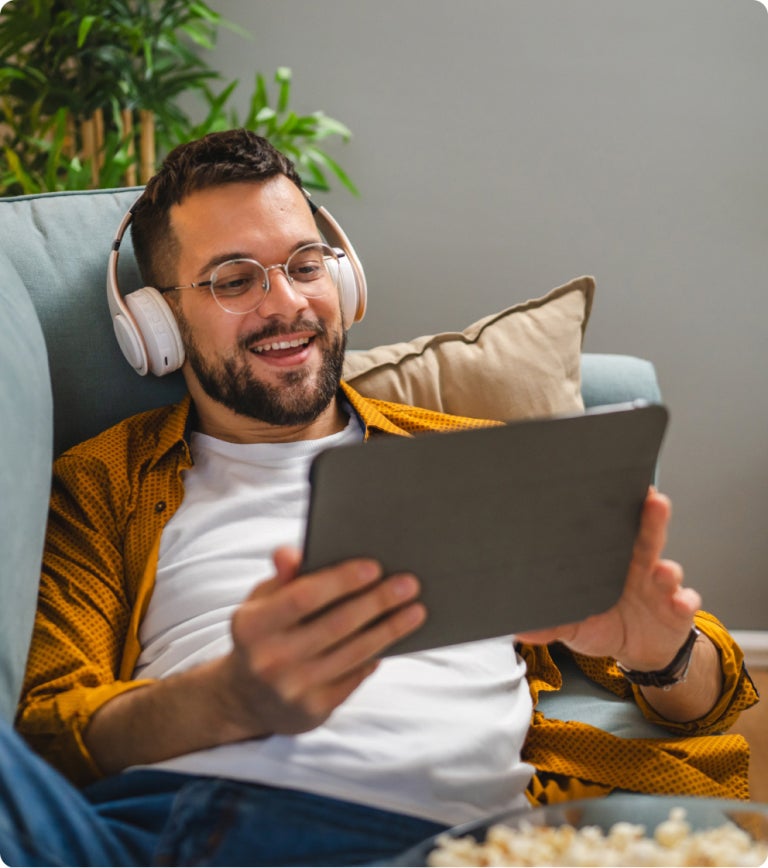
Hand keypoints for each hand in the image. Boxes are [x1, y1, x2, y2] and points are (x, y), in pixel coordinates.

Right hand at [216, 547, 425, 737]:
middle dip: (377, 602)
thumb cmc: (264, 634)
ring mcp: (291, 688)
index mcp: (252, 625)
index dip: (340, 581)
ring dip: (389, 629)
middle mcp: (269, 659)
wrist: (247, 698)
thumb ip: (283, 576)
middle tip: (409, 584)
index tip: (375, 567)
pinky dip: (377, 654)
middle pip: (336, 624)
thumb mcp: (263, 602)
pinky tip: (396, 637)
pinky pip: (355, 676)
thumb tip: (290, 553)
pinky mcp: (313, 710)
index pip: (303, 597)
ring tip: (416, 610)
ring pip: (353, 652)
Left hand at [516, 489, 698, 669]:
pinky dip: (685, 602)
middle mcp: (641, 566)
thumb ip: (552, 622)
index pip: (618, 530)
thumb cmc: (605, 624)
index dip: (621, 510)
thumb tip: (518, 629)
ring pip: (667, 569)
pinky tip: (682, 602)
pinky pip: (685, 603)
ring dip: (667, 568)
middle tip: (654, 501)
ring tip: (663, 569)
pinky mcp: (678, 611)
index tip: (621, 489)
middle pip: (648, 537)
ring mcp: (662, 587)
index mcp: (615, 562)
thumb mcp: (575, 623)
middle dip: (652, 518)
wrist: (636, 651)